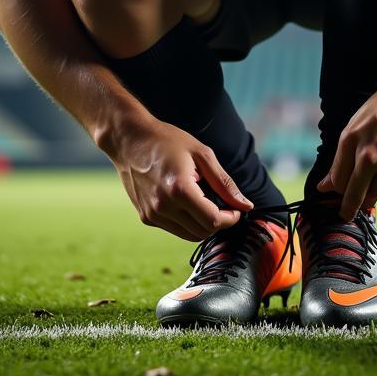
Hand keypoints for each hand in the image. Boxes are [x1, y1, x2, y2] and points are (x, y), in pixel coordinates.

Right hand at [99, 116, 253, 241]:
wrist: (129, 140)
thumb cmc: (167, 141)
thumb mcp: (202, 154)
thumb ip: (225, 183)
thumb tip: (246, 205)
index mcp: (180, 190)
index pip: (213, 221)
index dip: (230, 218)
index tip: (236, 209)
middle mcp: (163, 207)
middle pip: (202, 232)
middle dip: (219, 222)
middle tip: (223, 204)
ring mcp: (152, 214)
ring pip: (189, 235)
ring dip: (203, 224)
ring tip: (205, 201)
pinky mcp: (145, 217)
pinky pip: (174, 229)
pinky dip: (186, 221)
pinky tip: (186, 201)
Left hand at [316, 56, 376, 220]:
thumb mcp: (357, 123)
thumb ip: (341, 156)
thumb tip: (325, 186)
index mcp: (351, 141)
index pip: (337, 180)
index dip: (335, 192)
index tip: (336, 197)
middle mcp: (370, 155)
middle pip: (353, 195)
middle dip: (348, 208)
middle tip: (347, 213)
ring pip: (373, 196)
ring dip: (370, 197)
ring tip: (371, 191)